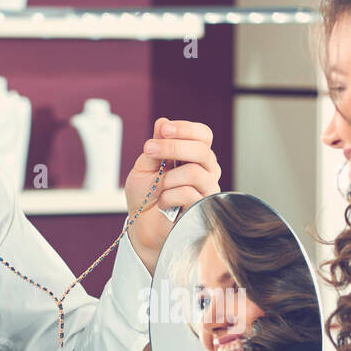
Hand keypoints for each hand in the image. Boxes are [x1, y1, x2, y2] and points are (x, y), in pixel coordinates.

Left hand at [124, 117, 221, 273]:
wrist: (142, 229)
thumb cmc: (145, 199)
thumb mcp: (144, 167)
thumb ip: (155, 146)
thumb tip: (163, 121)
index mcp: (194, 157)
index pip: (203, 135)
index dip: (185, 129)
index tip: (162, 129)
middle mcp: (206, 172)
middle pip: (202, 150)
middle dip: (172, 146)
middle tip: (149, 150)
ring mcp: (207, 191)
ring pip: (195, 172)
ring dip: (167, 178)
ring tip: (158, 189)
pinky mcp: (204, 210)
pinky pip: (188, 194)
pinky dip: (167, 197)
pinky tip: (163, 204)